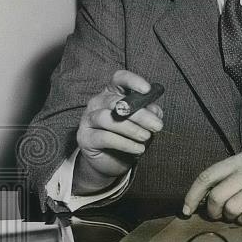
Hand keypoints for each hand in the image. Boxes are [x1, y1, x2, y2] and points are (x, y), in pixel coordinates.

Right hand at [73, 70, 163, 194]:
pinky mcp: (84, 137)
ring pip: (109, 119)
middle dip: (140, 114)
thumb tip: (155, 111)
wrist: (111, 162)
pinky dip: (125, 143)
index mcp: (112, 93)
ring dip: (131, 129)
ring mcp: (88, 119)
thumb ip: (150, 114)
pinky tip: (138, 149)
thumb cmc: (129, 137)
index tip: (147, 90)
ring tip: (146, 137)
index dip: (133, 81)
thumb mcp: (143, 124)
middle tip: (157, 126)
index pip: (119, 79)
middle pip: (117, 102)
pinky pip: (105, 138)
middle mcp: (98, 102)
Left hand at [181, 144, 241, 224]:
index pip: (207, 176)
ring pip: (231, 209)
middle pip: (217, 196)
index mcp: (240, 160)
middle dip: (213, 211)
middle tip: (218, 213)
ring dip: (230, 216)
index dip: (193, 195)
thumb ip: (225, 177)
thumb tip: (200, 200)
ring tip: (238, 212)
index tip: (187, 210)